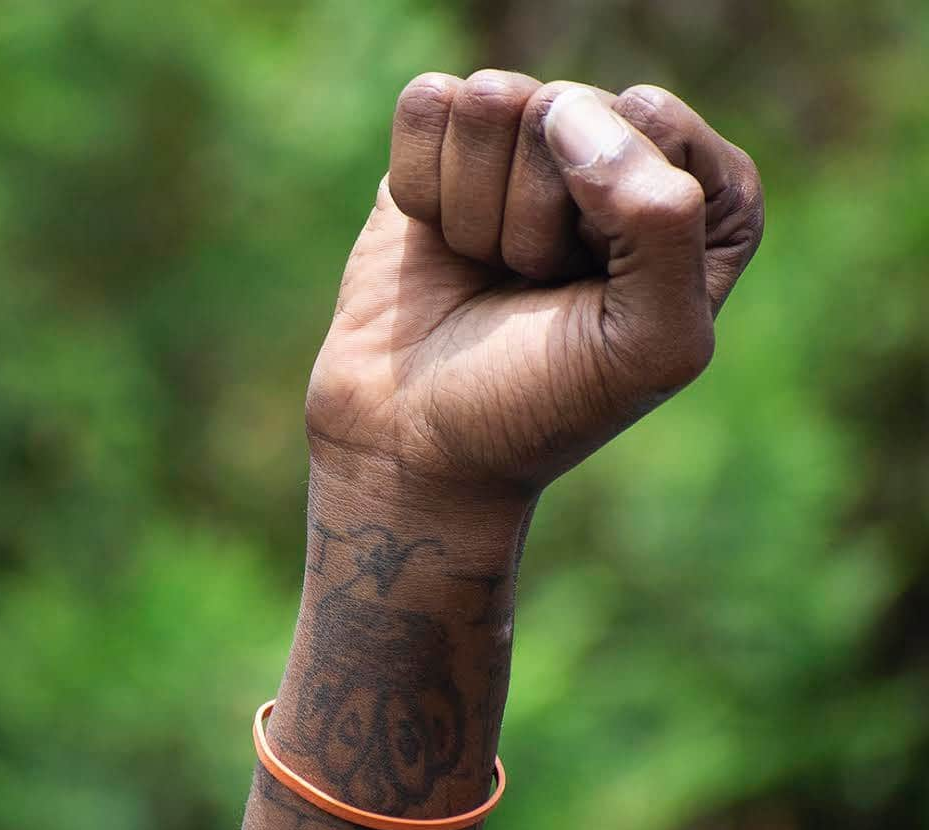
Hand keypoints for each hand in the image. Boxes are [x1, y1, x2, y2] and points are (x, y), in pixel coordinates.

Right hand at [306, 72, 762, 504]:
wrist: (416, 439)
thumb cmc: (538, 405)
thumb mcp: (646, 344)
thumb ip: (661, 222)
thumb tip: (566, 113)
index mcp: (700, 201)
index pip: (654, 122)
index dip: (609, 213)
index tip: (590, 290)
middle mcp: (617, 159)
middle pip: (568, 109)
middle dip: (534, 222)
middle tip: (530, 291)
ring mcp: (526, 148)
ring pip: (492, 103)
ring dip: (476, 213)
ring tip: (490, 274)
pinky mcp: (446, 149)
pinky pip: (427, 106)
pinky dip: (421, 190)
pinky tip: (439, 244)